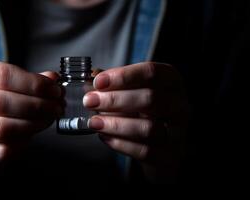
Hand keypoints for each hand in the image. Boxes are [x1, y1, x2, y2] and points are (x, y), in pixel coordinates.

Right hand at [0, 61, 61, 175]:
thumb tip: (53, 79)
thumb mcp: (13, 86)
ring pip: (0, 128)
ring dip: (32, 125)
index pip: (2, 75)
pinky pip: (1, 151)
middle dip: (37, 106)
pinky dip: (21, 145)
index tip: (54, 91)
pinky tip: (29, 137)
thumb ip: (33, 82)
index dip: (34, 84)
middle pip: (0, 102)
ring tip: (46, 121)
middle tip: (56, 108)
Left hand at [83, 62, 188, 181]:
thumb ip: (111, 84)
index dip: (124, 76)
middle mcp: (180, 105)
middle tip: (90, 101)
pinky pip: (145, 151)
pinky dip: (120, 143)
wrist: (159, 146)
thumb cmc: (141, 112)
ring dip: (116, 124)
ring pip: (148, 128)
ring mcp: (177, 132)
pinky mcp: (168, 156)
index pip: (152, 72)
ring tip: (94, 122)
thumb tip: (90, 76)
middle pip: (151, 99)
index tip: (98, 82)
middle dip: (115, 100)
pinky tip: (104, 137)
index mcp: (171, 82)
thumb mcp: (129, 92)